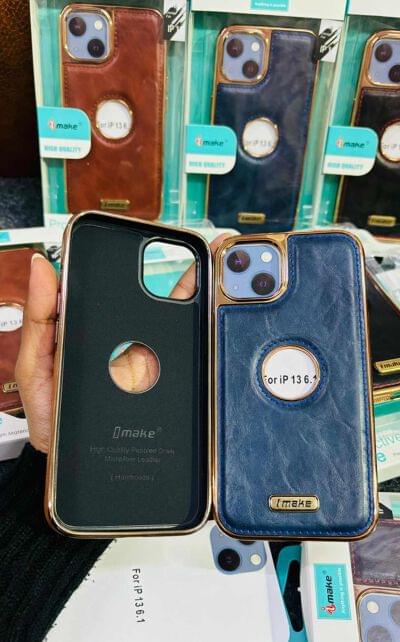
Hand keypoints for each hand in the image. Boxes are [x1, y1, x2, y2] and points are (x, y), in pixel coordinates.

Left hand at [16, 234, 228, 452]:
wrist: (77, 467)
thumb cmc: (51, 419)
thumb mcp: (35, 369)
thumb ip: (38, 321)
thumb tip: (42, 268)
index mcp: (90, 331)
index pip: (109, 289)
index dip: (124, 261)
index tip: (135, 237)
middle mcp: (122, 341)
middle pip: (152, 300)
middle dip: (178, 271)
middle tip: (199, 245)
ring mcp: (146, 360)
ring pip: (176, 320)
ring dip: (197, 292)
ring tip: (215, 266)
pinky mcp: (164, 379)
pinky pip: (186, 351)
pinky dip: (201, 326)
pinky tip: (213, 306)